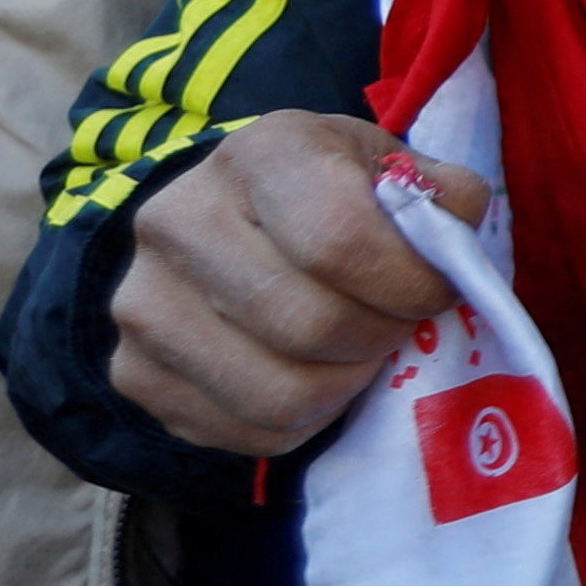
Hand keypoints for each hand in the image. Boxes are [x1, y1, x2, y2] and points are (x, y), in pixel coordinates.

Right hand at [106, 107, 482, 457]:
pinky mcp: (132, 372)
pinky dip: (300, 422)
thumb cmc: (330, 194)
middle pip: (311, 325)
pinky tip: (312, 378)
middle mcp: (180, 219)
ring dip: (344, 386)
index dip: (409, 283)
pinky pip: (244, 432)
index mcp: (260, 153)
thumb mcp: (391, 169)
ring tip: (358, 354)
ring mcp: (142, 301)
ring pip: (279, 393)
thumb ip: (440, 200)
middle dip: (380, 338)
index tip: (436, 292)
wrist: (228, 221)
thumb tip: (452, 251)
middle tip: (398, 327)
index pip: (341, 240)